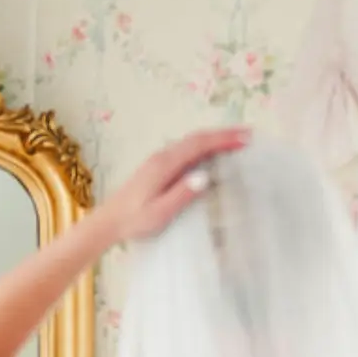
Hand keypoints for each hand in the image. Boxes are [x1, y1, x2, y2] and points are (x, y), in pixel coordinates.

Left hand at [97, 127, 251, 242]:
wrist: (109, 222)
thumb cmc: (133, 220)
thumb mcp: (159, 212)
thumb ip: (181, 194)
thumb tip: (205, 176)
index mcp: (164, 164)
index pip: (199, 144)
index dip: (223, 139)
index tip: (245, 137)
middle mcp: (163, 157)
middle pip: (197, 139)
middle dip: (223, 135)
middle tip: (248, 135)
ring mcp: (160, 161)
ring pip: (192, 143)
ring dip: (215, 140)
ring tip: (237, 141)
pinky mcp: (159, 168)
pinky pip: (186, 151)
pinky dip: (204, 148)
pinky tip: (213, 155)